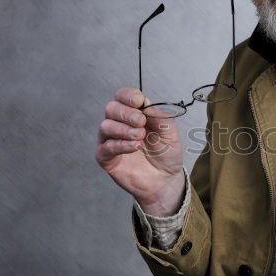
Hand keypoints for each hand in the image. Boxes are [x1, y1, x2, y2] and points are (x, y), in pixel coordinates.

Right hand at [95, 88, 184, 215]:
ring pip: (105, 126)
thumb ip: (159, 117)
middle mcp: (120, 124)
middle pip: (111, 108)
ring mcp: (111, 140)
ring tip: (140, 137)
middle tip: (141, 122)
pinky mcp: (107, 158)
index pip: (122, 97)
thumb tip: (146, 104)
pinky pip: (106, 147)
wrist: (165, 179)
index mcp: (134, 114)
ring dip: (123, 129)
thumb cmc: (166, 154)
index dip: (128, 96)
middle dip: (126, 113)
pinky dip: (120, 145)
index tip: (139, 101)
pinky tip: (134, 147)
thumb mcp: (170, 133)